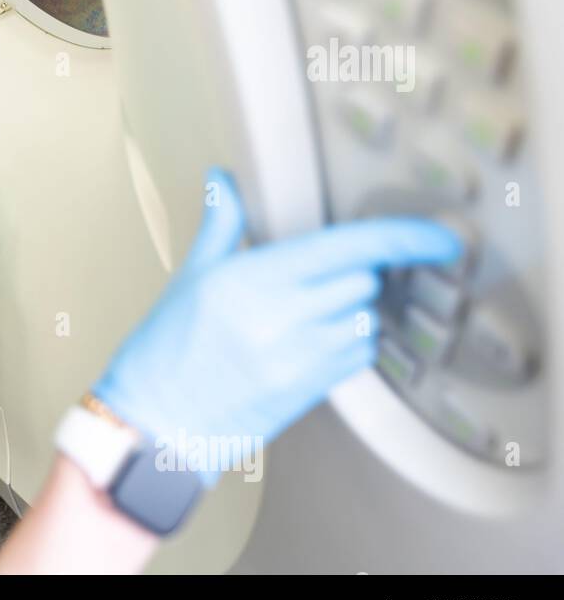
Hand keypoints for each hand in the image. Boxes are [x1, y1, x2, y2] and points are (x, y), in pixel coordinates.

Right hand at [91, 167, 461, 484]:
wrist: (157, 419)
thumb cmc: (167, 349)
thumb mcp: (191, 277)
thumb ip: (221, 224)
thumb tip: (224, 180)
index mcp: (253, 278)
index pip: (352, 246)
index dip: (407, 237)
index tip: (440, 236)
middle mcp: (282, 316)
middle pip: (365, 279)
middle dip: (354, 271)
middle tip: (322, 275)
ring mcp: (301, 356)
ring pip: (366, 317)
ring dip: (352, 308)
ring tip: (309, 312)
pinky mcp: (310, 388)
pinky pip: (358, 353)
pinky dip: (347, 342)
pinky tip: (310, 341)